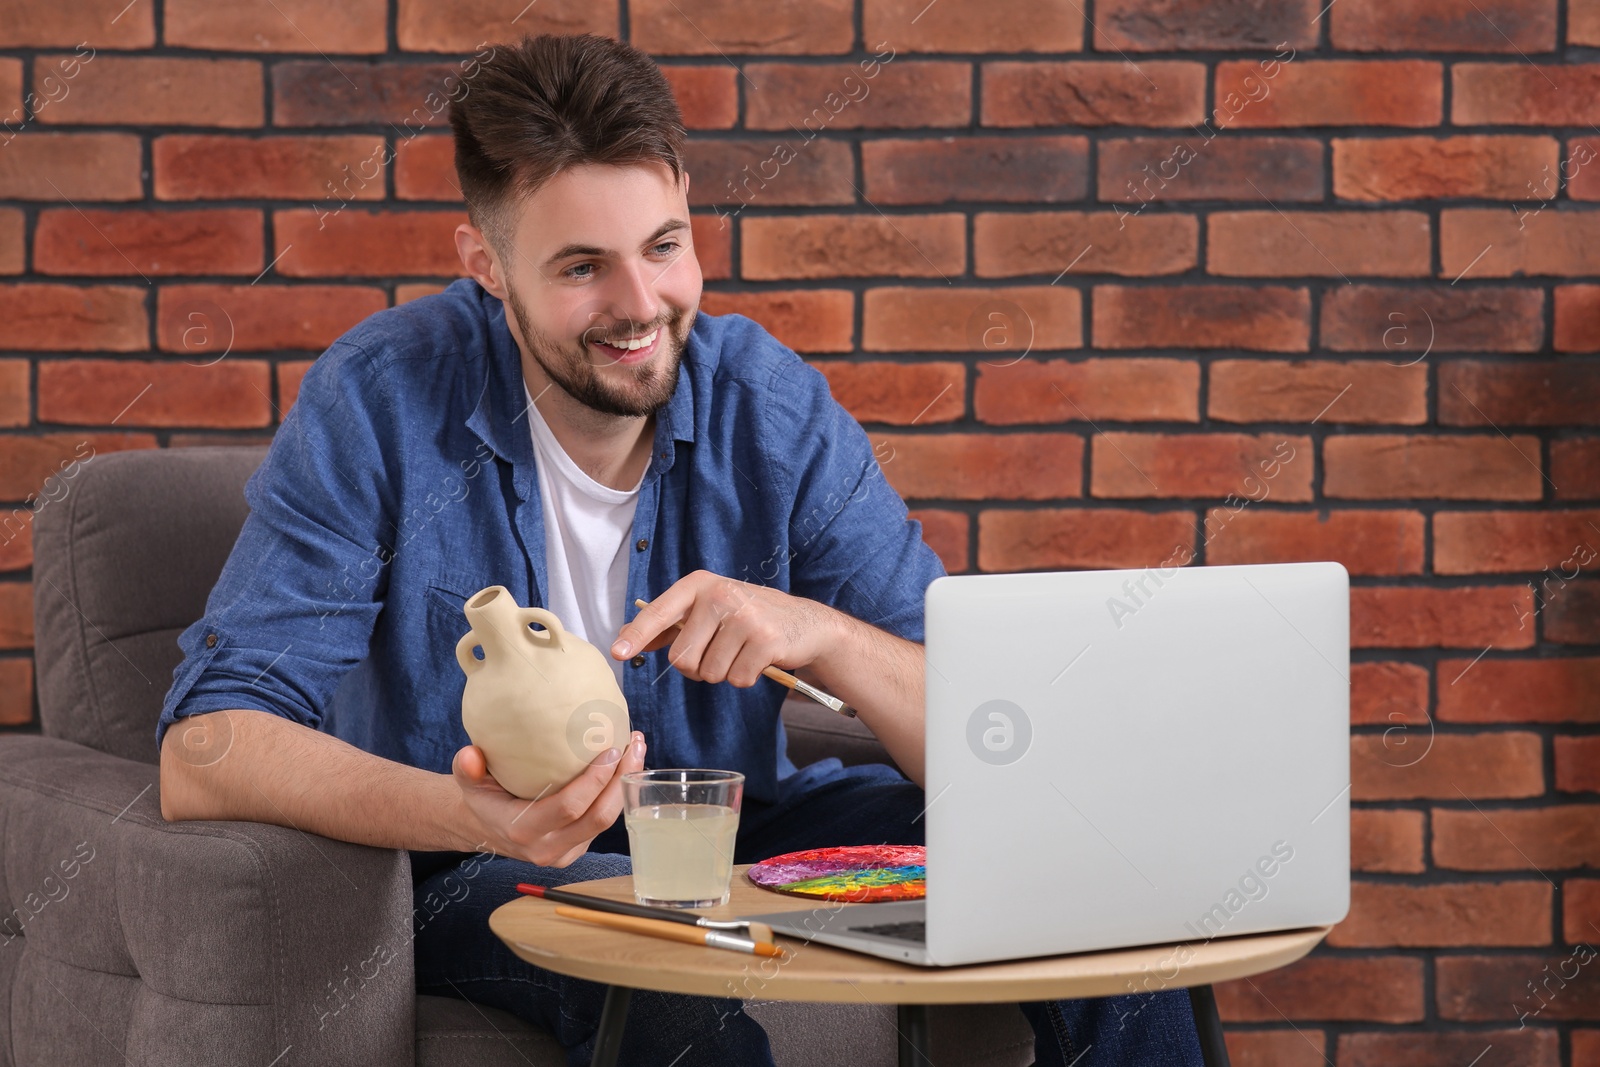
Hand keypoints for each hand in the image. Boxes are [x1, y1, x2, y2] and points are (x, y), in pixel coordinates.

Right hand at [450, 731, 645, 866]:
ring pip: (607, 822)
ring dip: (625, 785)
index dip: (594, 780)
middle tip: (635, 744)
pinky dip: (617, 794)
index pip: (569, 808)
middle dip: (621, 780)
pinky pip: (603, 823)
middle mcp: (547, 848)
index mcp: (523, 831)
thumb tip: (470, 755)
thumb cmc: (482, 796)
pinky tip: (624, 767)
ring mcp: (565, 852)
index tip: (611, 749)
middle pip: (598, 817)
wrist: (485, 827)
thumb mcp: (468, 781)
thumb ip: (467, 768)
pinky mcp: (577, 849)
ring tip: (637, 749)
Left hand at [610, 569, 837, 686]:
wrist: (806, 623)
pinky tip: (759, 658)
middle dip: (698, 667)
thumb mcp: (710, 609)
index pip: (659, 612)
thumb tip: (628, 639)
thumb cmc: (750, 617)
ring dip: (724, 672)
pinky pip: (737, 679)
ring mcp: (744, 616)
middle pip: (683, 658)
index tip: (617, 653)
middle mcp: (719, 595)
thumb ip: (672, 624)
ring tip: (742, 651)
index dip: (637, 635)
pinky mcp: (766, 640)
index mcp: (700, 584)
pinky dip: (746, 677)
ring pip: (710, 672)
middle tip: (722, 651)